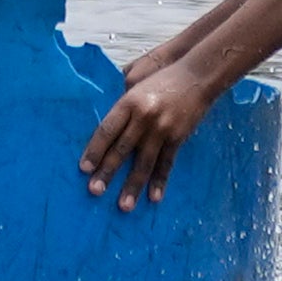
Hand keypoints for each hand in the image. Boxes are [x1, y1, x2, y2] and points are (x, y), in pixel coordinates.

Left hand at [78, 57, 218, 207]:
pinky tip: (153, 197)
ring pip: (143, 162)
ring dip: (132, 185)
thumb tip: (108, 130)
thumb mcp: (138, 85)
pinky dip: (160, 181)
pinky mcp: (177, 137)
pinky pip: (166, 163)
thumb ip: (123, 106)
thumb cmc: (163, 80)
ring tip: (124, 205)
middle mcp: (143, 116)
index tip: (84, 168)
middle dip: (107, 172)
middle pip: (121, 149)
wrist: (198, 75)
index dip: (94, 150)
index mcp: (129, 102)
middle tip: (95, 191)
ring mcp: (162, 128)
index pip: (106, 130)